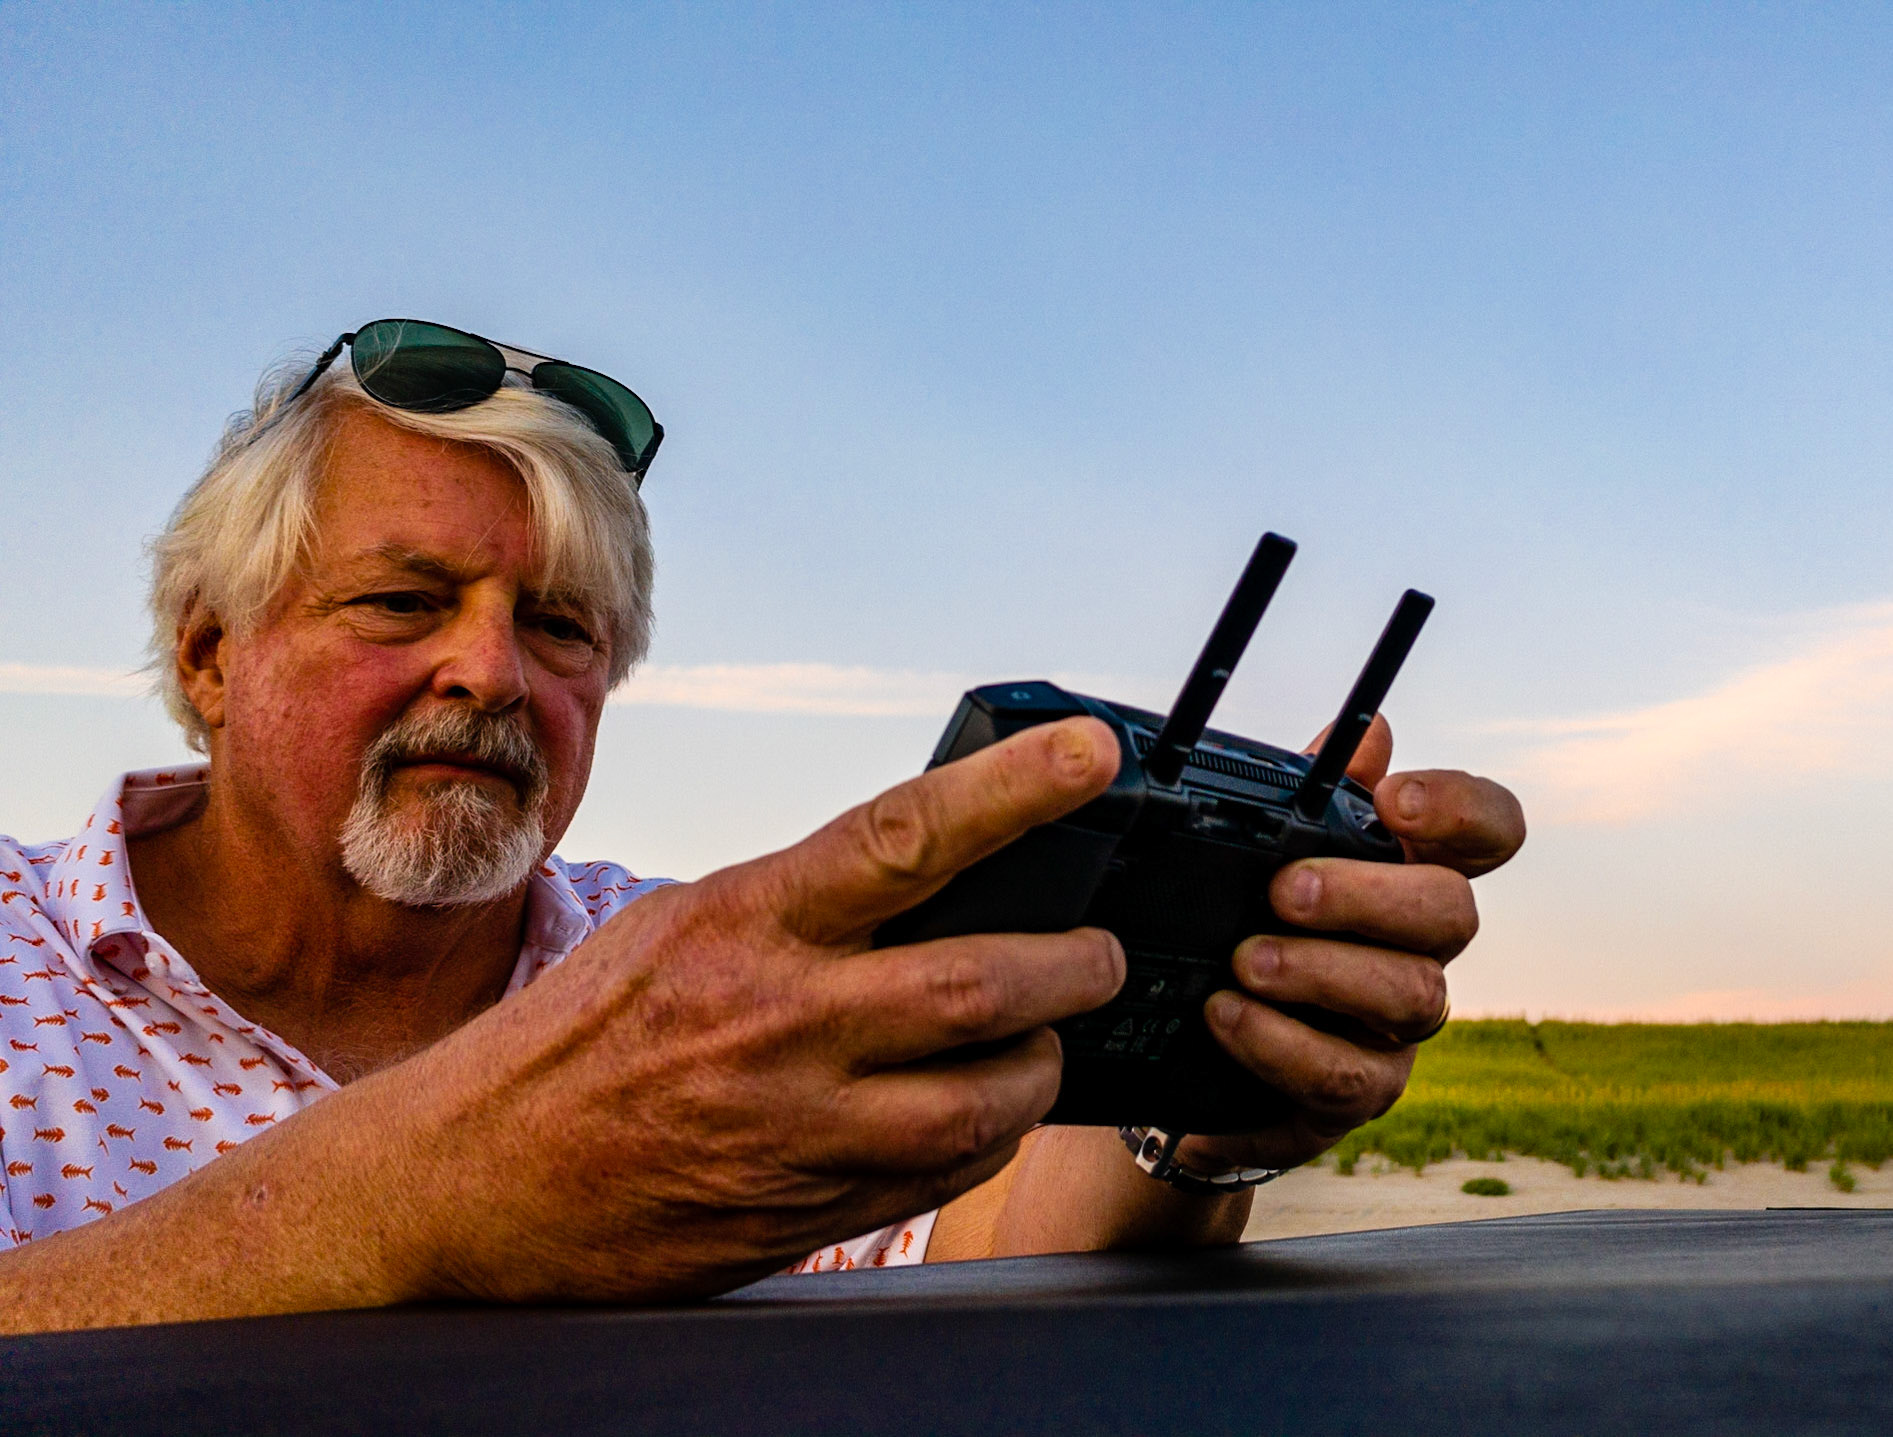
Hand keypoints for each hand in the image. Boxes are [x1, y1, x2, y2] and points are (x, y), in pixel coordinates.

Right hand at [377, 715, 1126, 1302]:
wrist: (474, 1182)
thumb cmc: (578, 1037)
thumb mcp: (678, 926)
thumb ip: (801, 903)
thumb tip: (930, 872)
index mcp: (743, 923)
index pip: (902, 837)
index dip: (1011, 789)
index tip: (1089, 755)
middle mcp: (778, 1022)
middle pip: (980, 983)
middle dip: (1075, 964)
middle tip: (1098, 952)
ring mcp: (797, 1127)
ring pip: (986, 1096)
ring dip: (1042, 1061)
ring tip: (1043, 1035)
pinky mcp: (808, 1210)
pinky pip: (946, 1172)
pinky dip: (988, 1133)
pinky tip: (979, 1108)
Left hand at [1176, 716, 1524, 1175]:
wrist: (1183, 1045)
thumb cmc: (1237, 925)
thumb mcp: (1256, 853)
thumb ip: (1312, 796)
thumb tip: (1371, 733)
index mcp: (1406, 873)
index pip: (1488, 831)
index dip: (1464, 811)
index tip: (1395, 800)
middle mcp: (1421, 949)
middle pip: (1452, 913)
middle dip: (1369, 896)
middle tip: (1285, 892)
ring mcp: (1396, 1026)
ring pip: (1410, 996)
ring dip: (1321, 972)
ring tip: (1244, 962)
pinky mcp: (1357, 1092)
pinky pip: (1346, 1075)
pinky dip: (1282, 1042)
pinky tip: (1227, 1015)